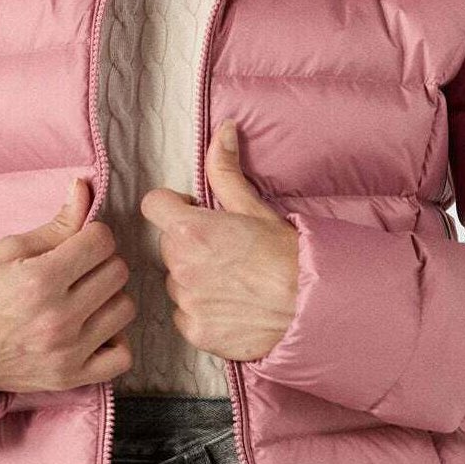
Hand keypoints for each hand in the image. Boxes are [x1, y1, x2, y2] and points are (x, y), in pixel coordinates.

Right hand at [0, 178, 137, 394]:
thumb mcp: (9, 249)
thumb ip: (56, 223)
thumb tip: (84, 188)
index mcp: (41, 279)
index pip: (102, 241)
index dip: (92, 235)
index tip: (79, 242)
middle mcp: (58, 318)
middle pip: (118, 271)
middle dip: (102, 262)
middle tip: (81, 269)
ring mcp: (67, 352)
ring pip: (125, 308)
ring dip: (110, 298)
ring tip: (86, 297)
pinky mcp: (71, 378)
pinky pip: (122, 356)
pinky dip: (115, 341)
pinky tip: (95, 330)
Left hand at [138, 119, 299, 363]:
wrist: (312, 307)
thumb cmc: (287, 255)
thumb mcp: (256, 208)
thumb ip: (226, 171)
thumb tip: (222, 131)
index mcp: (190, 230)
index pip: (153, 205)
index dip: (173, 206)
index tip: (194, 212)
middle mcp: (181, 266)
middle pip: (168, 246)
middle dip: (189, 244)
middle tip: (225, 250)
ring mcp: (187, 302)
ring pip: (176, 282)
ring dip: (194, 279)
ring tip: (233, 281)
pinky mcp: (195, 332)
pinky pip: (185, 315)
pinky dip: (202, 312)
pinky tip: (232, 307)